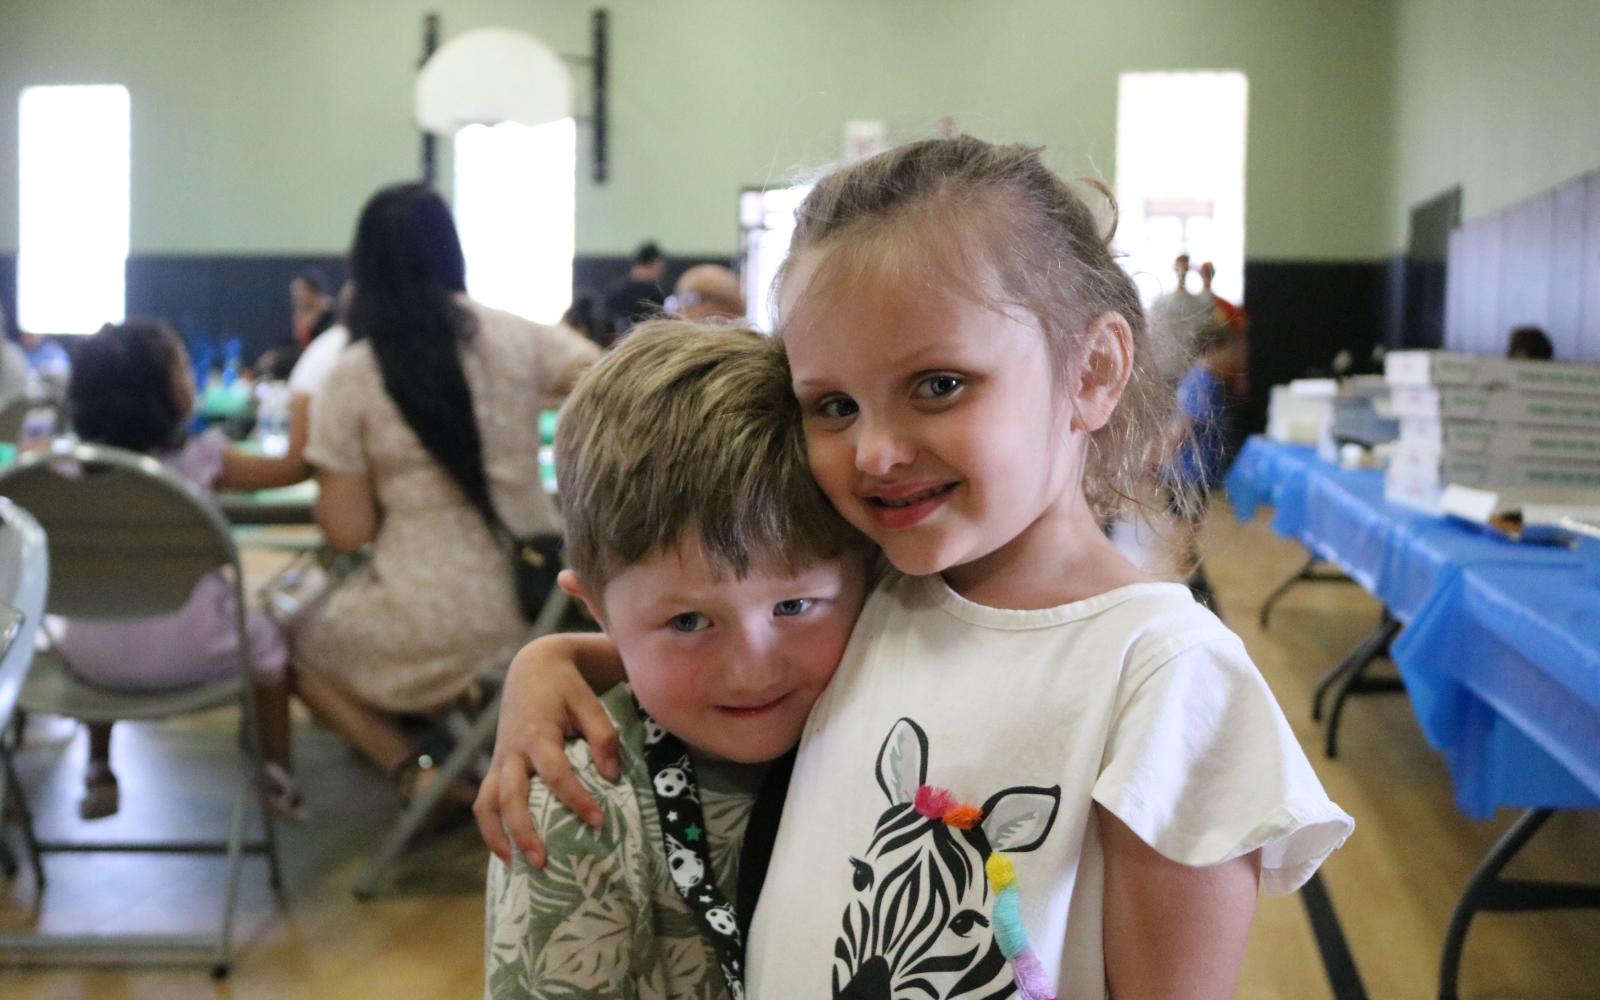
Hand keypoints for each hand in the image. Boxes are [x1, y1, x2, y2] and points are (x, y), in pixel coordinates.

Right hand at [475, 633, 622, 867]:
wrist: (532, 669)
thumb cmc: (567, 687)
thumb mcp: (590, 703)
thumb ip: (604, 737)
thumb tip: (612, 776)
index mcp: (537, 733)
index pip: (555, 773)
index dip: (576, 799)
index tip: (599, 822)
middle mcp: (512, 751)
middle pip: (510, 798)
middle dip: (524, 832)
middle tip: (545, 863)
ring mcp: (499, 760)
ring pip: (487, 804)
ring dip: (498, 837)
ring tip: (516, 867)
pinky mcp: (495, 766)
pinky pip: (484, 801)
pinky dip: (490, 828)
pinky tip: (507, 851)